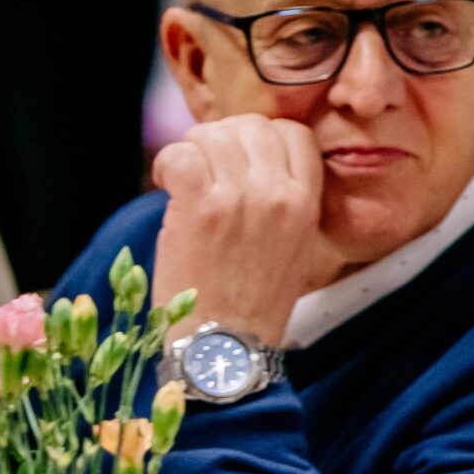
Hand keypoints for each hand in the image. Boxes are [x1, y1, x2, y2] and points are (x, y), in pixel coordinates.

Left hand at [151, 115, 338, 344]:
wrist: (226, 347)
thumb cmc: (254, 303)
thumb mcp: (295, 247)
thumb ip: (284, 200)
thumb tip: (251, 160)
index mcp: (307, 202)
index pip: (293, 133)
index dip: (262, 137)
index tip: (241, 160)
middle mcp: (278, 193)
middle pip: (250, 126)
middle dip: (222, 139)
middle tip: (205, 168)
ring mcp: (239, 197)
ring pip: (211, 134)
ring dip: (191, 151)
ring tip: (184, 179)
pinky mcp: (199, 206)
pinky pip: (180, 154)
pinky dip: (166, 164)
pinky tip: (165, 186)